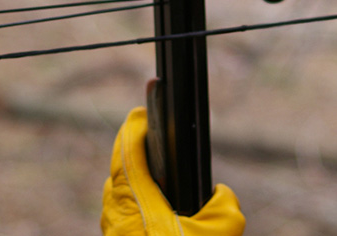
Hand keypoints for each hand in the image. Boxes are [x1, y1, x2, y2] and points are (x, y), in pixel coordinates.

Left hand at [101, 107, 245, 235]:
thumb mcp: (219, 229)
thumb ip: (223, 203)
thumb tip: (220, 193)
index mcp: (135, 196)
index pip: (129, 148)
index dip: (136, 126)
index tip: (142, 112)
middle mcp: (116, 208)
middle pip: (123, 166)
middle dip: (137, 151)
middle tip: (152, 137)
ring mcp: (112, 225)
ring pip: (120, 190)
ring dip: (136, 179)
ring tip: (159, 174)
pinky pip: (123, 210)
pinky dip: (137, 201)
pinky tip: (158, 208)